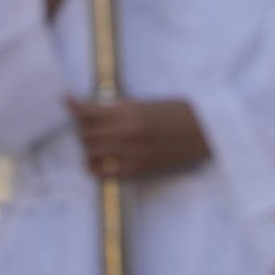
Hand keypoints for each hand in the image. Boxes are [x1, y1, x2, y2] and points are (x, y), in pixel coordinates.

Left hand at [66, 98, 210, 178]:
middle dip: (84, 129)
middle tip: (89, 126)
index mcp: (130, 111)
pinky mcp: (138, 169)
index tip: (66, 101)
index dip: (73, 106)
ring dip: (89, 148)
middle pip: (86, 134)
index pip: (88, 111)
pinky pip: (105, 173)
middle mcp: (126, 132)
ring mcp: (131, 153)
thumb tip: (103, 111)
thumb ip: (126, 108)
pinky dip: (96, 168)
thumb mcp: (152, 103)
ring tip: (95, 145)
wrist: (208, 133)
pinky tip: (98, 164)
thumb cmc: (185, 113)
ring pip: (91, 153)